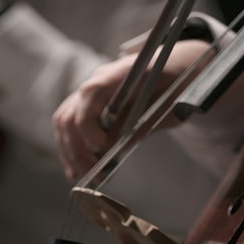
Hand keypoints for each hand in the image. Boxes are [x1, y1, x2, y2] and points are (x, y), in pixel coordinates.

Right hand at [53, 37, 212, 179]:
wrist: (178, 68)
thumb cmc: (177, 84)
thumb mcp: (165, 106)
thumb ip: (136, 125)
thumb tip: (108, 149)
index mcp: (120, 73)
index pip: (90, 94)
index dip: (88, 124)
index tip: (100, 149)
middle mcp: (99, 79)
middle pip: (71, 114)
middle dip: (78, 149)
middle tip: (93, 174)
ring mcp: (91, 92)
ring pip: (64, 121)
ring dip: (71, 152)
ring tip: (85, 175)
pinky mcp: (89, 105)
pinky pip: (68, 125)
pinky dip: (69, 149)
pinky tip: (75, 169)